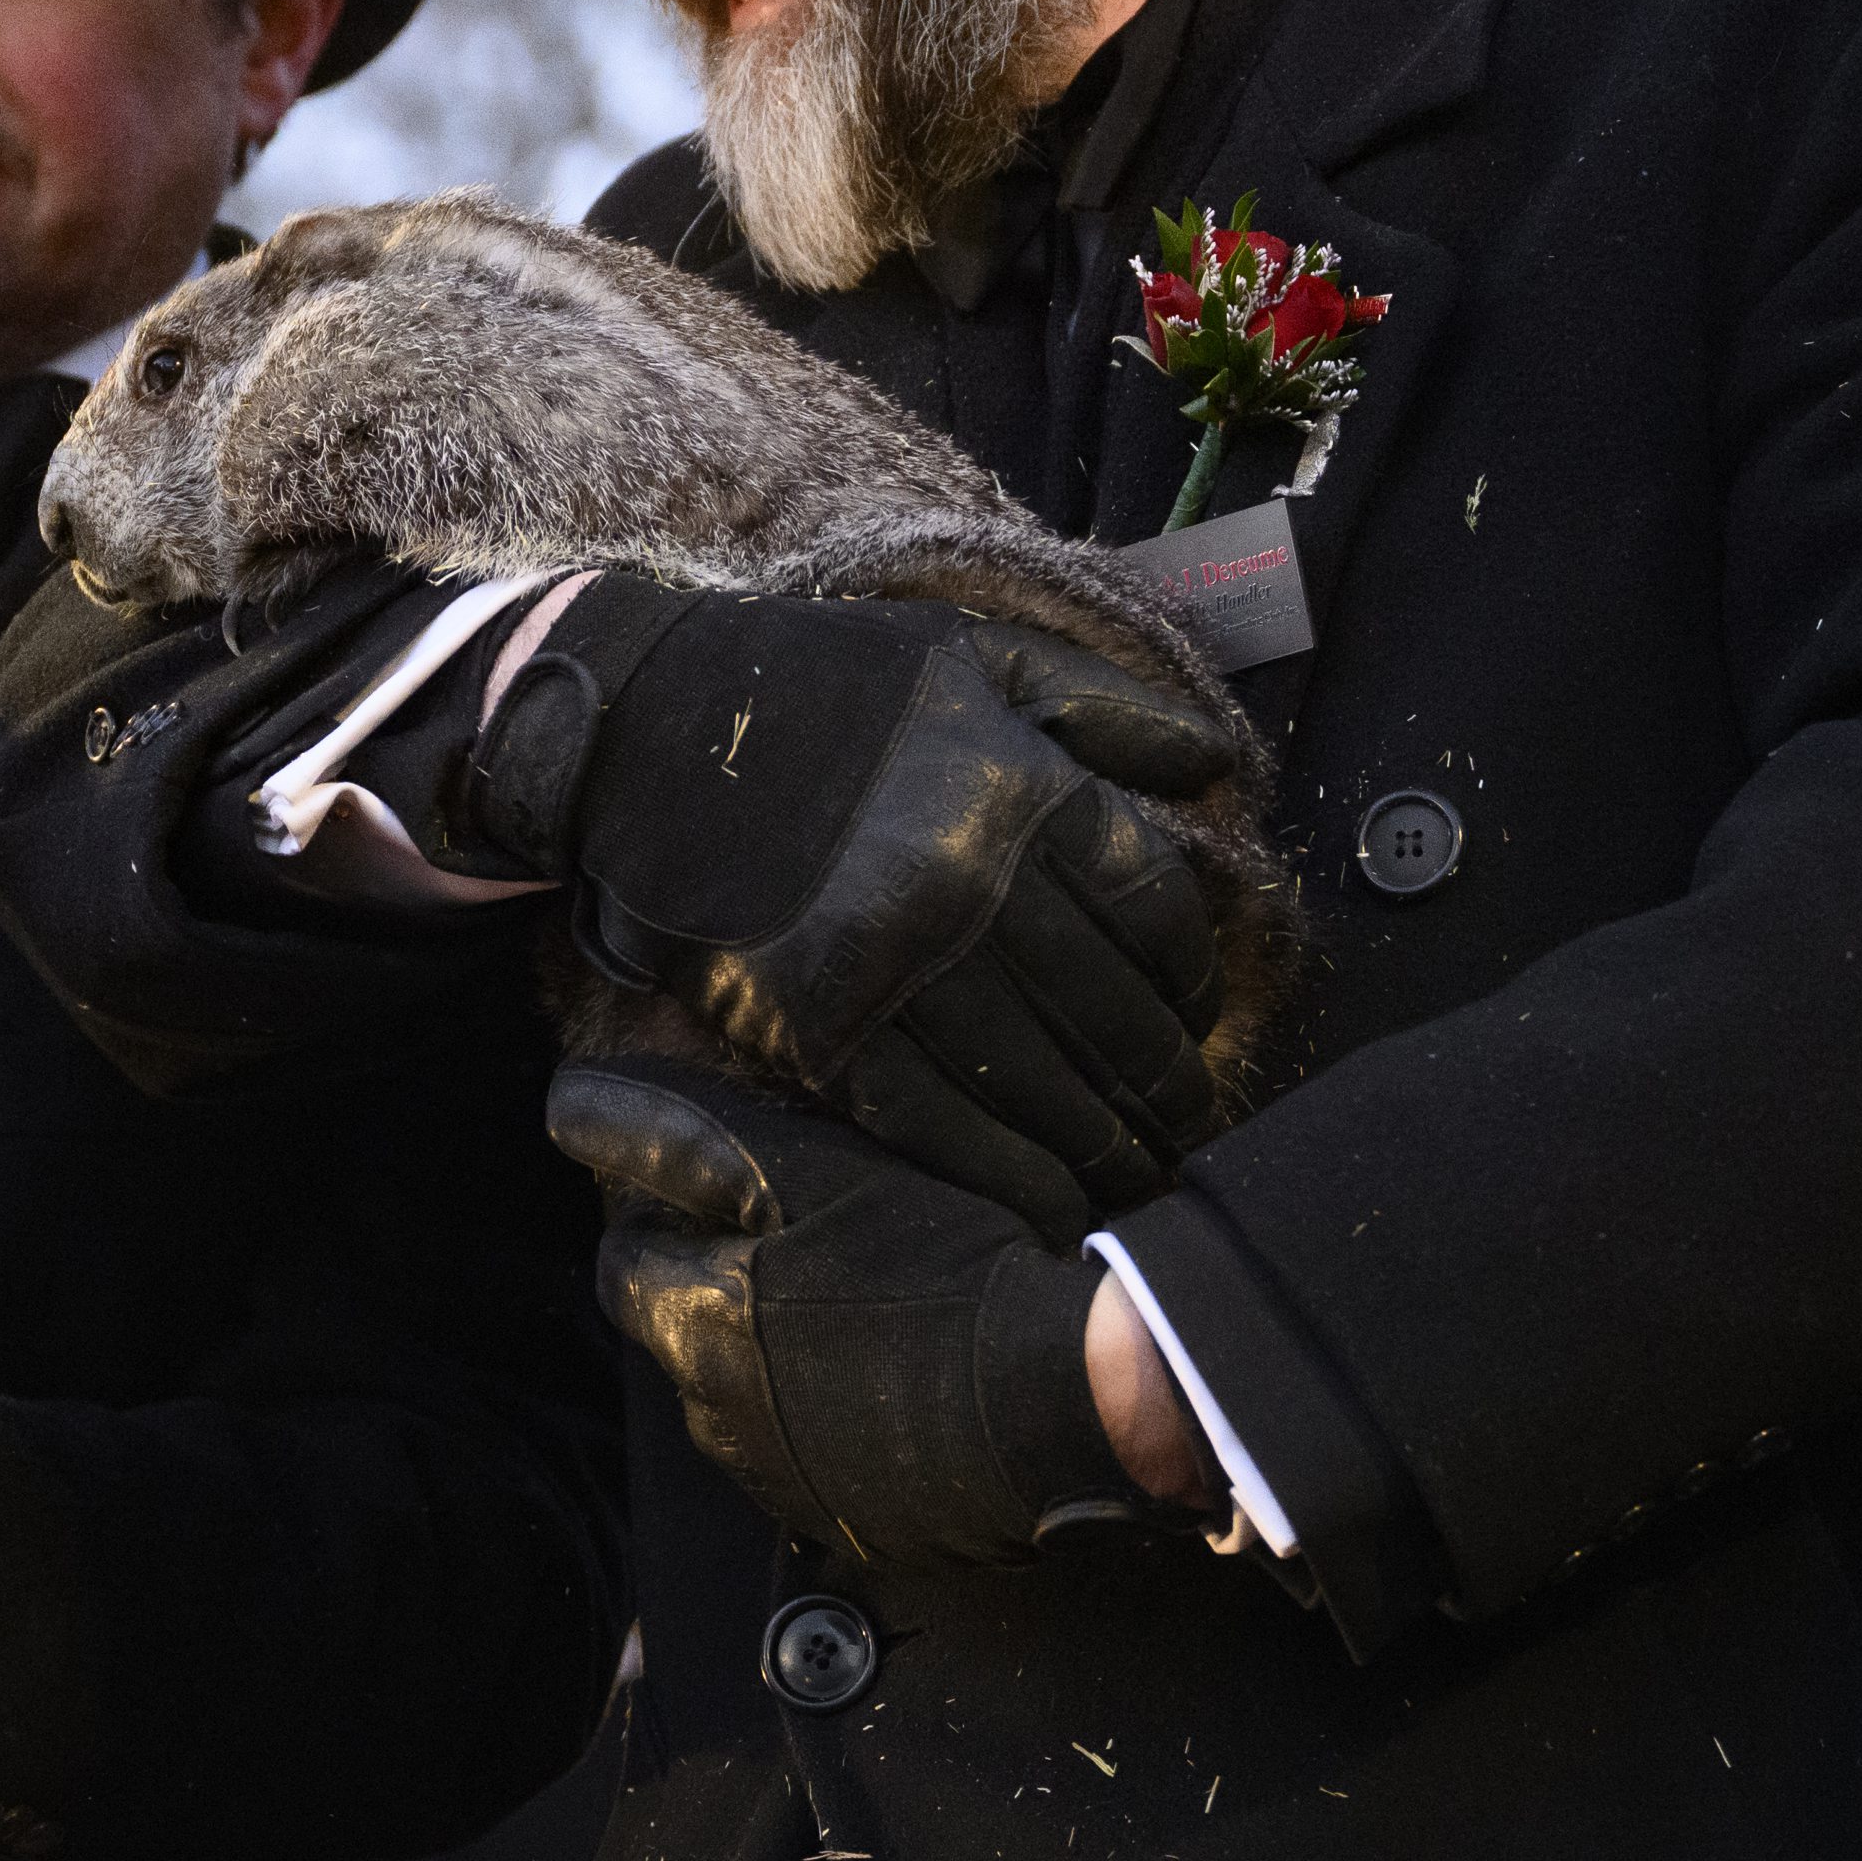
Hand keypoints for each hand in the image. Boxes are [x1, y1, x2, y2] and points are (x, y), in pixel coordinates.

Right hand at [469, 583, 1244, 1234]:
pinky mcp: (819, 1030)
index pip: (1153, 911)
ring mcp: (893, 966)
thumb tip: (1218, 766)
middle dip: (1165, 1085)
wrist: (643, 730)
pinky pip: (939, 1124)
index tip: (1199, 1018)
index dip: (1191, 977)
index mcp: (1019, 791)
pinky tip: (1052, 1205)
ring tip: (1141, 1182)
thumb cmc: (820, 687)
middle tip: (1192, 1129)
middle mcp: (971, 886)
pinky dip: (1006, 1175)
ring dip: (1103, 1146)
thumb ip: (1105, 705)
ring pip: (1037, 1083)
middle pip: (1110, 1013)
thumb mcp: (971, 655)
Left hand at [551, 1055, 1164, 1568]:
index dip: (660, 1219)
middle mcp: (712, 1411)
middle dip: (702, 1293)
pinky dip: (821, 1420)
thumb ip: (682, 1134)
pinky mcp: (839, 1518)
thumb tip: (573, 1105)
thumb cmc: (940, 1265)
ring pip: (735, 1401)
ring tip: (847, 1315)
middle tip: (781, 1251)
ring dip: (764, 1360)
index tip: (708, 1198)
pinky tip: (884, 1383)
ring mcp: (776, 1474)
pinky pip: (802, 1458)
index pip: (623, 1262)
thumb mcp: (807, 1166)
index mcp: (690, 1319)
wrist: (1059, 1395)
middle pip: (673, 1338)